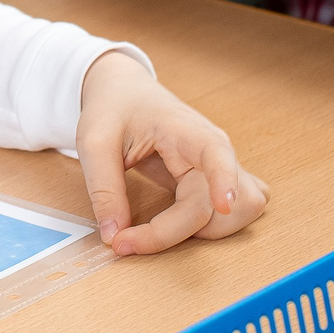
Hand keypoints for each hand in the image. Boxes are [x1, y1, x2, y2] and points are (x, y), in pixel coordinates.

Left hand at [74, 51, 267, 255]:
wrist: (125, 92)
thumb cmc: (114, 108)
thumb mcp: (94, 142)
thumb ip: (104, 189)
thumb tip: (114, 236)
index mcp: (186, 130)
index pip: (217, 153)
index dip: (225, 180)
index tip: (222, 205)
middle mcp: (213, 150)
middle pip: (217, 206)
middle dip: (173, 232)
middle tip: (124, 240)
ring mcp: (222, 167)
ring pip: (239, 214)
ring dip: (200, 234)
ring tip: (154, 228)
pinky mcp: (219, 182)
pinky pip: (238, 214)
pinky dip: (213, 229)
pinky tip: (179, 225)